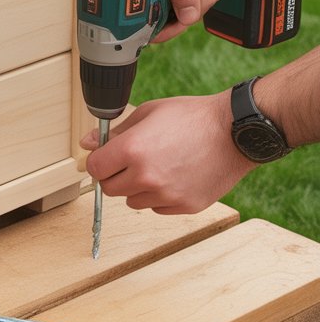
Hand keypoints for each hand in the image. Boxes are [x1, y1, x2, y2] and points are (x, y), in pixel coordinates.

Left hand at [79, 93, 255, 213]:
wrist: (234, 131)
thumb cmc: (192, 117)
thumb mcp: (149, 113)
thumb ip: (116, 132)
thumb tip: (88, 143)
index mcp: (133, 150)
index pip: (95, 168)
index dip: (98, 161)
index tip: (106, 157)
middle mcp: (146, 177)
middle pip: (110, 189)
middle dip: (115, 175)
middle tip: (133, 160)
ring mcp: (166, 196)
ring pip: (133, 201)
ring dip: (138, 187)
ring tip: (160, 165)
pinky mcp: (184, 207)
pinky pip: (158, 208)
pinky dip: (160, 197)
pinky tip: (176, 175)